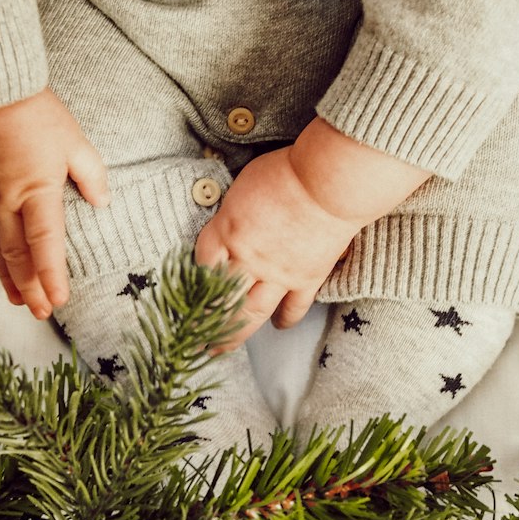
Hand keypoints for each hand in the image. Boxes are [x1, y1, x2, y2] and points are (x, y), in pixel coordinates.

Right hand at [0, 89, 108, 319]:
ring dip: (1, 274)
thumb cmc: (33, 111)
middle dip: (30, 286)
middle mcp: (5, 201)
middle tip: (40, 312)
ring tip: (13, 299)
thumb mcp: (75, 140)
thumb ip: (91, 174)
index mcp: (38, 192)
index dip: (52, 276)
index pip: (46, 245)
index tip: (58, 301)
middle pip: (17, 254)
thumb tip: (103, 201)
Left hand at [194, 120, 431, 349]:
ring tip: (222, 348)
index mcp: (228, 231)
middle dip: (203, 322)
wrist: (330, 182)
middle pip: (219, 299)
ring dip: (234, 334)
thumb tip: (230, 223)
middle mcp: (248, 259)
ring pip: (250, 314)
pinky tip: (278, 325)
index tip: (188, 292)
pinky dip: (284, 319)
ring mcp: (277, 274)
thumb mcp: (245, 184)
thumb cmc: (289, 172)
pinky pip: (292, 308)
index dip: (193, 280)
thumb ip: (234, 212)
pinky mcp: (306, 279)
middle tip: (193, 337)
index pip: (202, 264)